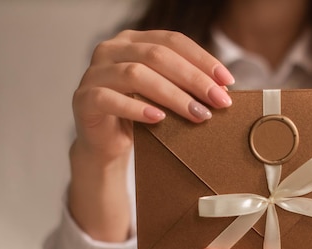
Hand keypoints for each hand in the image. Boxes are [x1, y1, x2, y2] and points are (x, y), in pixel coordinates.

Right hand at [67, 30, 234, 241]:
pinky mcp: (84, 98)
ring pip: (136, 75)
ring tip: (197, 115)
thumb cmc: (140, 116)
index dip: (202, 59)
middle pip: (157, 56)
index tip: (227, 81)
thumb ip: (186, 86)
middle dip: (194, 79)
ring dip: (173, 96)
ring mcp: (94, 72)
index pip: (172, 41)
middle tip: (219, 101)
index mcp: (134, 41)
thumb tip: (224, 91)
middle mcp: (112, 49)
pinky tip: (159, 119)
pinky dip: (137, 109)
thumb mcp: (166, 97)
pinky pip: (110, 99)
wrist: (107, 144)